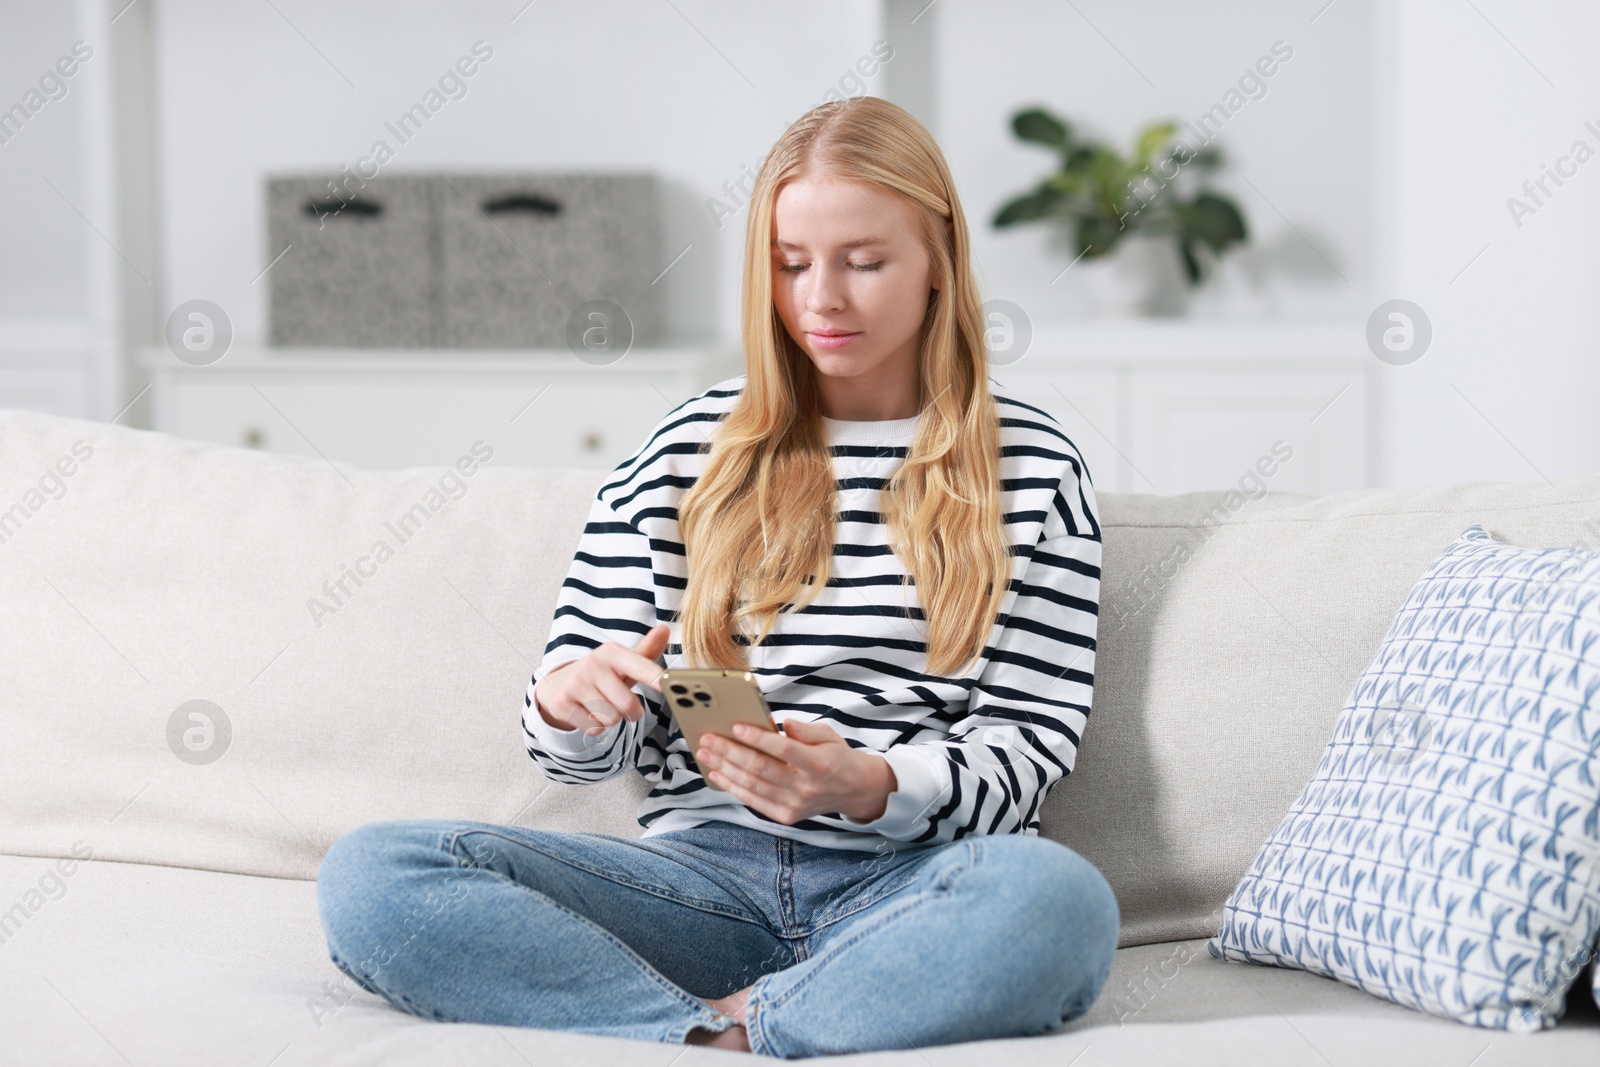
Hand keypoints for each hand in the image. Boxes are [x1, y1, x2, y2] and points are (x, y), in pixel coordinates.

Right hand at [533, 624, 668, 734]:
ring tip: (602, 707)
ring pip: (611, 719)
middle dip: (632, 712)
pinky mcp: (562, 704)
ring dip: (611, 719)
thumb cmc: (601, 676)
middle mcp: (592, 665)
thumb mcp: (622, 663)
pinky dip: (595, 727)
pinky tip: (587, 713)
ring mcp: (575, 684)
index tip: (668, 683)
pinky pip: (594, 728)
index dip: (656, 677)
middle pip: (628, 704)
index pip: (640, 666)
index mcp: (611, 652)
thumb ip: (646, 651)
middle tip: (625, 707)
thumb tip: (664, 629)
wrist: (557, 685)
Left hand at [695, 718, 897, 824]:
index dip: (758, 738)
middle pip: (760, 768)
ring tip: (704, 753)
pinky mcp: (785, 816)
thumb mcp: (828, 735)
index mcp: (819, 764)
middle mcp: (805, 787)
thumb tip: (780, 723)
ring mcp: (794, 805)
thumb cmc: (836, 757)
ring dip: (724, 768)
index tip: (736, 726)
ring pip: (752, 785)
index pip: (784, 750)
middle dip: (729, 752)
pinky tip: (717, 773)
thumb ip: (804, 730)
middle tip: (708, 738)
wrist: (854, 790)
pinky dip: (732, 787)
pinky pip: (753, 800)